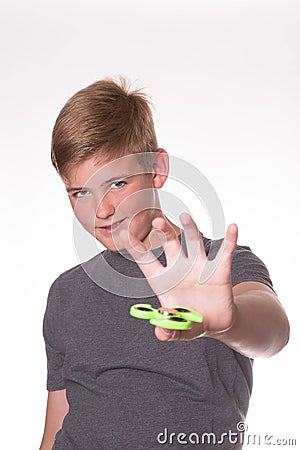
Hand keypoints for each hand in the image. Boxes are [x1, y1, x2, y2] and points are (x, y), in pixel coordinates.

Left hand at [119, 213, 237, 341]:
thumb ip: (168, 330)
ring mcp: (200, 267)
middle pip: (171, 245)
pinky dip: (230, 241)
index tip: (124, 234)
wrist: (214, 323)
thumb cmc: (189, 321)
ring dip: (190, 229)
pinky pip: (225, 254)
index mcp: (164, 280)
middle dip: (165, 232)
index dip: (136, 249)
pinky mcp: (219, 272)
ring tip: (185, 216)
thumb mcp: (177, 329)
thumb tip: (161, 331)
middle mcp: (180, 268)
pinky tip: (233, 227)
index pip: (147, 261)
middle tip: (157, 220)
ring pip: (194, 243)